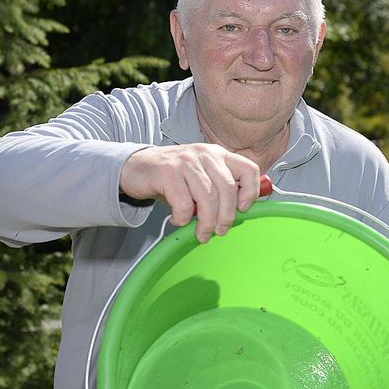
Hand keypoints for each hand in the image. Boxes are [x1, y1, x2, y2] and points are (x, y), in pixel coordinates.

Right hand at [120, 144, 260, 241]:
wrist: (136, 168)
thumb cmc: (174, 178)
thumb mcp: (202, 177)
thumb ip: (220, 189)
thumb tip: (241, 212)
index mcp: (219, 155)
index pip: (249, 169)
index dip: (251, 192)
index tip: (243, 209)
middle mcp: (205, 154)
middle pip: (228, 189)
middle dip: (226, 216)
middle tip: (220, 231)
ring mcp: (186, 161)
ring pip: (208, 197)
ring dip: (207, 222)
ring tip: (202, 233)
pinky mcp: (167, 172)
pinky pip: (183, 202)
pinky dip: (183, 217)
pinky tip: (178, 220)